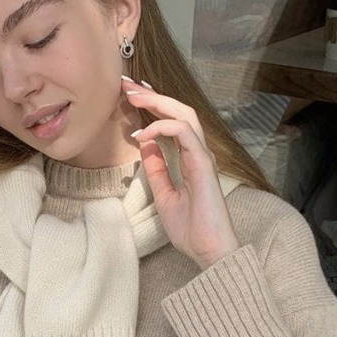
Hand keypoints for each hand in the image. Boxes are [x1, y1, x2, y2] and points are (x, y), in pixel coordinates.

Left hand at [123, 78, 239, 269]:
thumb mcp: (164, 195)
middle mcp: (199, 153)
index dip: (154, 106)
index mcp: (190, 159)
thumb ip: (157, 169)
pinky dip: (162, 127)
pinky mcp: (204, 164)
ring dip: (157, 102)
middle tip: (128, 85)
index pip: (173, 123)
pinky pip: (184, 133)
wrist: (208, 250)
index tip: (131, 96)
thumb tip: (145, 144)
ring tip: (134, 96)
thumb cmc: (191, 229)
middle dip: (153, 95)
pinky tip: (143, 132)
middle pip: (179, 111)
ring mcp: (203, 156)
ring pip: (185, 114)